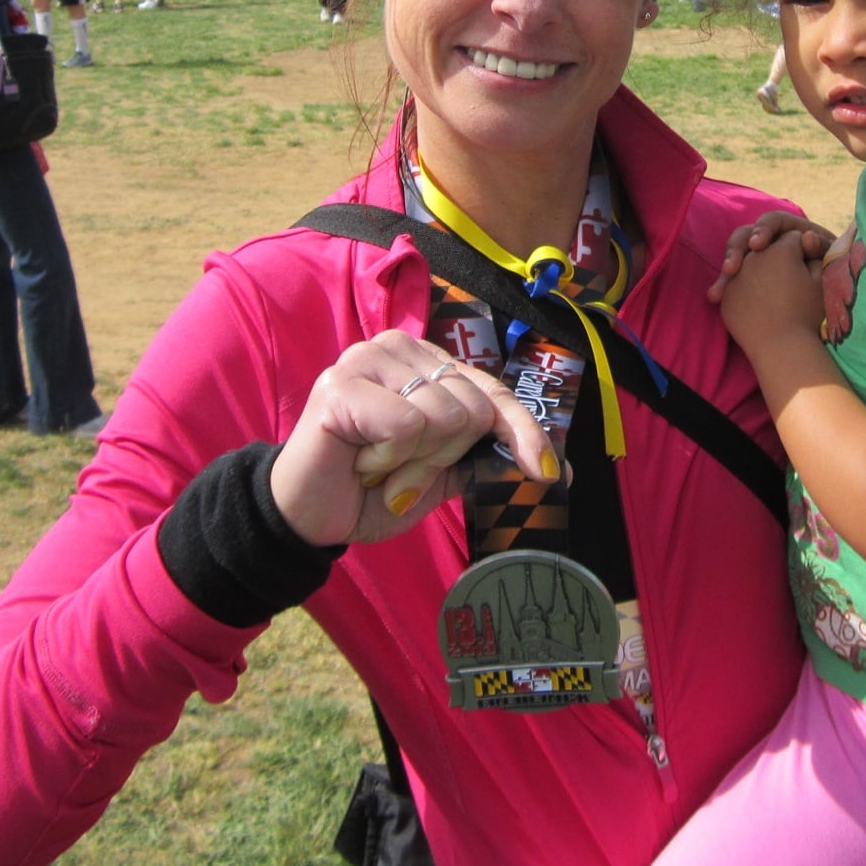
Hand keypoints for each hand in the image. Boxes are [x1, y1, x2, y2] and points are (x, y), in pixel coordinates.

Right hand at [268, 330, 556, 547]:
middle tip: (401, 471)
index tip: (547, 472)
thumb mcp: (441, 474)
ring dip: (415, 464)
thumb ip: (484, 458)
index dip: (523, 431)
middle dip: (443, 458)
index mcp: (426, 363)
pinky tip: (361, 461)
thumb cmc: (373, 490)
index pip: (493, 390)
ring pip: (444, 415)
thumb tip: (556, 468)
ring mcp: (367, 359)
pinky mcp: (341, 384)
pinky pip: (407, 426)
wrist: (309, 517)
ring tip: (379, 467)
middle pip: (473, 407)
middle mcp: (399, 348)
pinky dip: (390, 460)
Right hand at [708, 211, 831, 301]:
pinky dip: (723, 286)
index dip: (763, 230)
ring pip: (735, 258)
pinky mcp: (750, 278)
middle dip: (735, 251)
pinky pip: (732, 279)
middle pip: (746, 237)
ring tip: (718, 290)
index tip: (758, 246)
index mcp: (791, 230)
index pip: (772, 222)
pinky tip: (715, 297)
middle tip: (731, 269)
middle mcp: (770, 242)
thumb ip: (821, 247)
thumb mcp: (832, 259)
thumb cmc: (834, 275)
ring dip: (724, 272)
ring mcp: (758, 261)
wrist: (828, 304)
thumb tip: (807, 236)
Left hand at [718, 234, 825, 350]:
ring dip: (755, 266)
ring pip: (747, 261)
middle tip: (783, 268)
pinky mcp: (726, 294)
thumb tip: (807, 236)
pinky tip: (752, 299)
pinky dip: (743, 287)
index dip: (802, 247)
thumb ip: (816, 254)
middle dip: (774, 250)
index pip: (792, 237)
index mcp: (782, 249)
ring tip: (765, 283)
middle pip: (766, 245)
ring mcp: (737, 275)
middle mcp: (756, 256)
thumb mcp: (820, 282)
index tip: (807, 260)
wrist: (782, 348)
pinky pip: (735, 283)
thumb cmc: (807, 315)